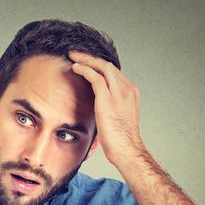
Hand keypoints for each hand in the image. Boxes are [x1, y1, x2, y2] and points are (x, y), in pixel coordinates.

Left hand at [69, 50, 146, 164]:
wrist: (126, 149)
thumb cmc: (121, 139)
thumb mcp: (118, 117)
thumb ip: (111, 106)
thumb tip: (98, 106)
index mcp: (131, 92)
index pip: (114, 72)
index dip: (99, 66)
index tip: (87, 63)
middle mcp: (127, 89)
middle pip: (108, 65)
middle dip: (91, 58)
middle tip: (76, 54)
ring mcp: (119, 93)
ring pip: (102, 67)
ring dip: (86, 60)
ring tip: (73, 57)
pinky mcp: (107, 99)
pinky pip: (95, 77)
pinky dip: (84, 69)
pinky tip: (75, 68)